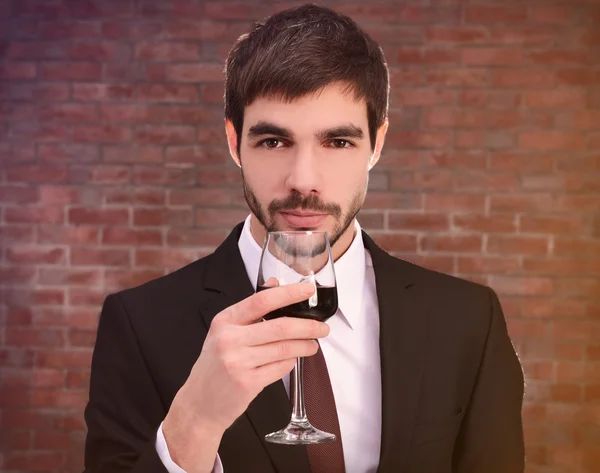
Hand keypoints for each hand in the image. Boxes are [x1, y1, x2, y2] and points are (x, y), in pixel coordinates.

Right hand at [163, 282, 328, 471]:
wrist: (199, 403)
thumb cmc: (215, 365)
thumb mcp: (225, 332)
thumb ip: (251, 309)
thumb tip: (275, 284)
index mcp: (225, 321)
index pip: (261, 300)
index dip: (288, 293)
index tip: (307, 291)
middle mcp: (229, 339)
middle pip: (280, 326)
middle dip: (308, 326)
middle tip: (322, 327)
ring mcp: (238, 362)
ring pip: (284, 349)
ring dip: (305, 346)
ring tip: (312, 345)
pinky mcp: (247, 383)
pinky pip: (280, 368)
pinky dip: (291, 363)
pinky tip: (291, 360)